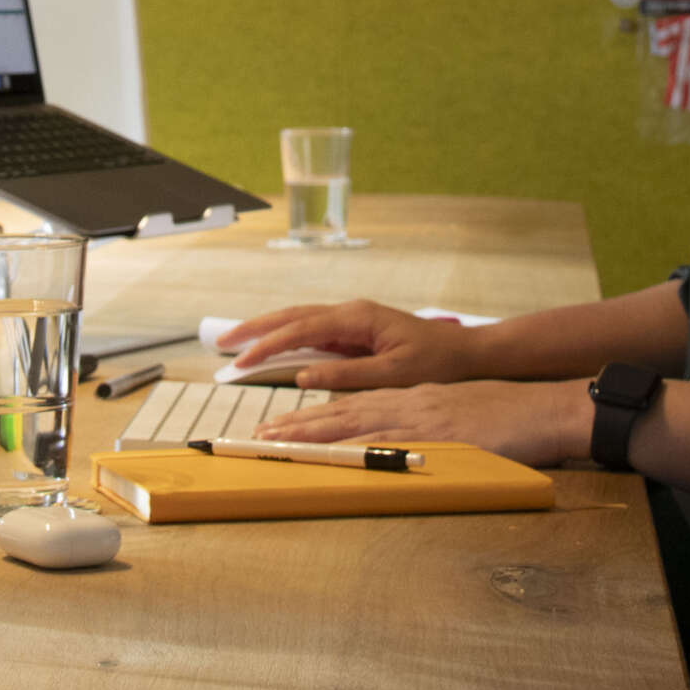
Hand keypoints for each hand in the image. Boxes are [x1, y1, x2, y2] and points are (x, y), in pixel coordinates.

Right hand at [218, 299, 477, 390]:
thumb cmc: (437, 362)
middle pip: (293, 316)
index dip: (268, 345)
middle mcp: (351, 313)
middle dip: (256, 328)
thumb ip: (347, 374)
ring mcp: (353, 321)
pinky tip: (275, 350)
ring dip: (269, 331)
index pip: (302, 329)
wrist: (467, 353)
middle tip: (222, 341)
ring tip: (238, 343)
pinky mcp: (356, 332)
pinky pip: (315, 333)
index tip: (241, 359)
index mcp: (358, 318)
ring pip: (301, 321)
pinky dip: (289, 339)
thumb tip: (304, 376)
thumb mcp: (394, 374)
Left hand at [255, 381, 593, 468]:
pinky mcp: (439, 436)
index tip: (279, 429)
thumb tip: (400, 450)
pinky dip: (358, 450)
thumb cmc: (508, 419)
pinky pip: (390, 444)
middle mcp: (409, 404)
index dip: (312, 419)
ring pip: (356, 425)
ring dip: (313, 436)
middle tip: (258, 437)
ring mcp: (422, 419)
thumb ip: (427, 430)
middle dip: (297, 426)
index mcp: (412, 400)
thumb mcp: (458, 420)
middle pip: (342, 414)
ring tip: (277, 445)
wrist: (545, 408)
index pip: (351, 408)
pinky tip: (336, 457)